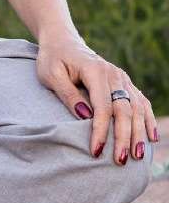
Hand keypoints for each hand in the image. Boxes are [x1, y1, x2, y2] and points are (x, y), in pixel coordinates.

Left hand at [35, 32, 158, 164]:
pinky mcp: (124, 82)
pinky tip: (152, 137)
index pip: (102, 106)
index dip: (101, 131)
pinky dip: (147, 119)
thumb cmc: (53, 59)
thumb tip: (85, 116)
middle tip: (120, 161)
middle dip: (123, 137)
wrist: (62, 41)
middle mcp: (113, 73)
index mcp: (95, 70)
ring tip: (137, 156)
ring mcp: (121, 77)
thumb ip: (67, 94)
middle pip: (124, 109)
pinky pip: (141, 101)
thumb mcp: (51, 75)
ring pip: (136, 107)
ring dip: (139, 132)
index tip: (95, 151)